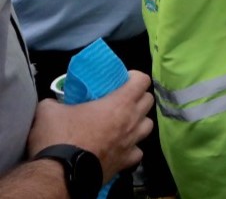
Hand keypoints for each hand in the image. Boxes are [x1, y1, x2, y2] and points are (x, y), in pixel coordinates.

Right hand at [26, 70, 153, 180]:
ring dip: (139, 122)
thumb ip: (54, 102)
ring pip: (148, 126)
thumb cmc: (59, 137)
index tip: (123, 80)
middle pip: (149, 101)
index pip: (142, 81)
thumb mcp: (49, 111)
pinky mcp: (127, 161)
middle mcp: (132, 121)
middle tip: (121, 100)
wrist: (60, 174)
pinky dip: (132, 148)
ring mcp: (132, 142)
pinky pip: (138, 151)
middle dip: (138, 97)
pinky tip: (120, 147)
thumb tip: (52, 102)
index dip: (134, 77)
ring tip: (124, 123)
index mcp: (119, 103)